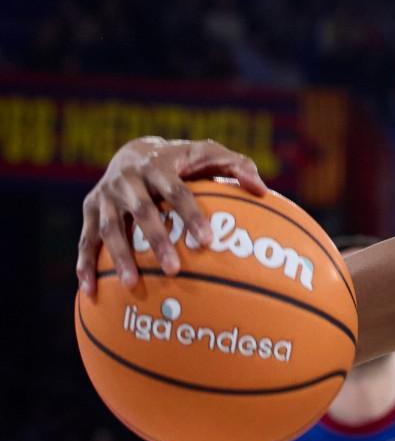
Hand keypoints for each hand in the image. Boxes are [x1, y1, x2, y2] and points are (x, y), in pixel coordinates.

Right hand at [77, 137, 267, 295]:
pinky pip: (85, 240)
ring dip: (118, 257)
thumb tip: (263, 190)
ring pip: (109, 228)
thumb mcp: (211, 155)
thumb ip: (238, 167)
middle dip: (156, 239)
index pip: (178, 192)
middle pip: (142, 211)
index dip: (191, 215)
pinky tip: (90, 291)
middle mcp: (128, 179)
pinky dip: (85, 265)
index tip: (208, 241)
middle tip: (174, 269)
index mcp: (160, 166)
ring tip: (133, 285)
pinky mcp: (89, 209)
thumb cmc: (185, 160)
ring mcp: (105, 195)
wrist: (134, 150)